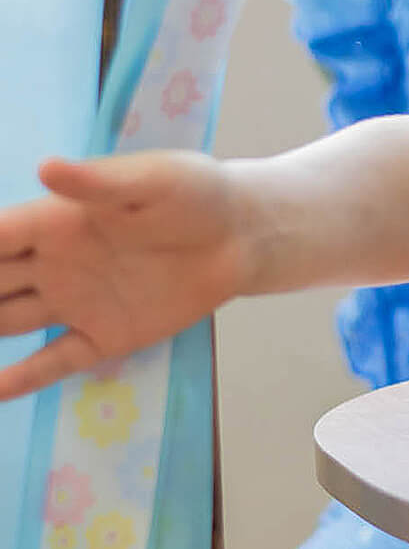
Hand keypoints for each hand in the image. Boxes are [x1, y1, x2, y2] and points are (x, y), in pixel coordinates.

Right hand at [0, 151, 250, 401]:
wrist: (245, 234)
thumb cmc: (196, 195)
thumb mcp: (153, 182)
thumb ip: (100, 183)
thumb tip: (47, 169)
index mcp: (55, 221)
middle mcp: (54, 264)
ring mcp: (76, 302)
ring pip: (5, 323)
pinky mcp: (106, 336)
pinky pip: (53, 362)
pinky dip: (20, 379)